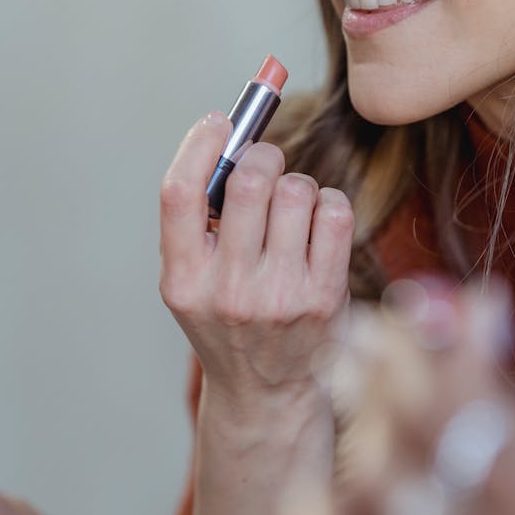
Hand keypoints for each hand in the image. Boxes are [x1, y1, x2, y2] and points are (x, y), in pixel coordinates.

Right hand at [158, 113, 353, 514]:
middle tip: (264, 166)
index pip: (180, 194)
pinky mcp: (324, 297)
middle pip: (248, 181)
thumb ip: (199, 221)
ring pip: (298, 191)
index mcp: (182, 282)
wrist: (267, 392)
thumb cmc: (230, 320)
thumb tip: (233, 135)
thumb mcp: (194, 282)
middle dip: (261, 157)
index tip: (218, 121)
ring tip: (290, 212)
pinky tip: (315, 228)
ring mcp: (279, 297)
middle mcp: (227, 291)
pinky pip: (334, 211)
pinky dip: (327, 205)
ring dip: (296, 187)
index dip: (198, 144)